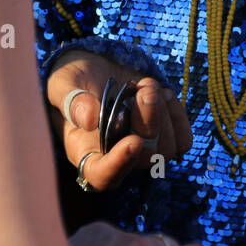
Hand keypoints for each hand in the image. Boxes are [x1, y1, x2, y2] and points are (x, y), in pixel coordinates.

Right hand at [47, 49, 191, 190]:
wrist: (98, 69)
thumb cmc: (74, 80)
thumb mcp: (63, 84)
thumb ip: (73, 101)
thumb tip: (90, 120)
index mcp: (84, 151)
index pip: (102, 175)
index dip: (119, 165)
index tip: (133, 142)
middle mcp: (115, 156)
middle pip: (143, 159)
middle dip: (149, 122)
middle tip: (144, 89)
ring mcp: (142, 149)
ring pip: (167, 151)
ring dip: (164, 115)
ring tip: (148, 86)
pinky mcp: (163, 138)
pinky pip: (183, 141)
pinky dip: (178, 115)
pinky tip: (163, 94)